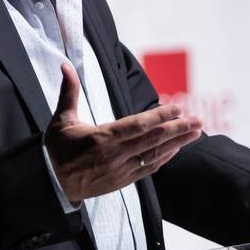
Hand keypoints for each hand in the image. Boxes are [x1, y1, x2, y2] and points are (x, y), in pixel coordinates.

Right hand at [45, 63, 202, 203]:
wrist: (50, 184)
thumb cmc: (56, 150)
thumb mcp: (60, 119)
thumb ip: (69, 91)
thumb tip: (66, 65)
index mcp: (101, 138)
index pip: (137, 126)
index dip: (160, 117)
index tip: (177, 108)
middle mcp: (114, 155)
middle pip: (153, 140)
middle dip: (178, 129)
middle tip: (198, 121)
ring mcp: (120, 170)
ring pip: (154, 155)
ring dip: (177, 144)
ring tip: (195, 133)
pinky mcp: (121, 181)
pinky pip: (148, 169)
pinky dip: (164, 158)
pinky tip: (176, 150)